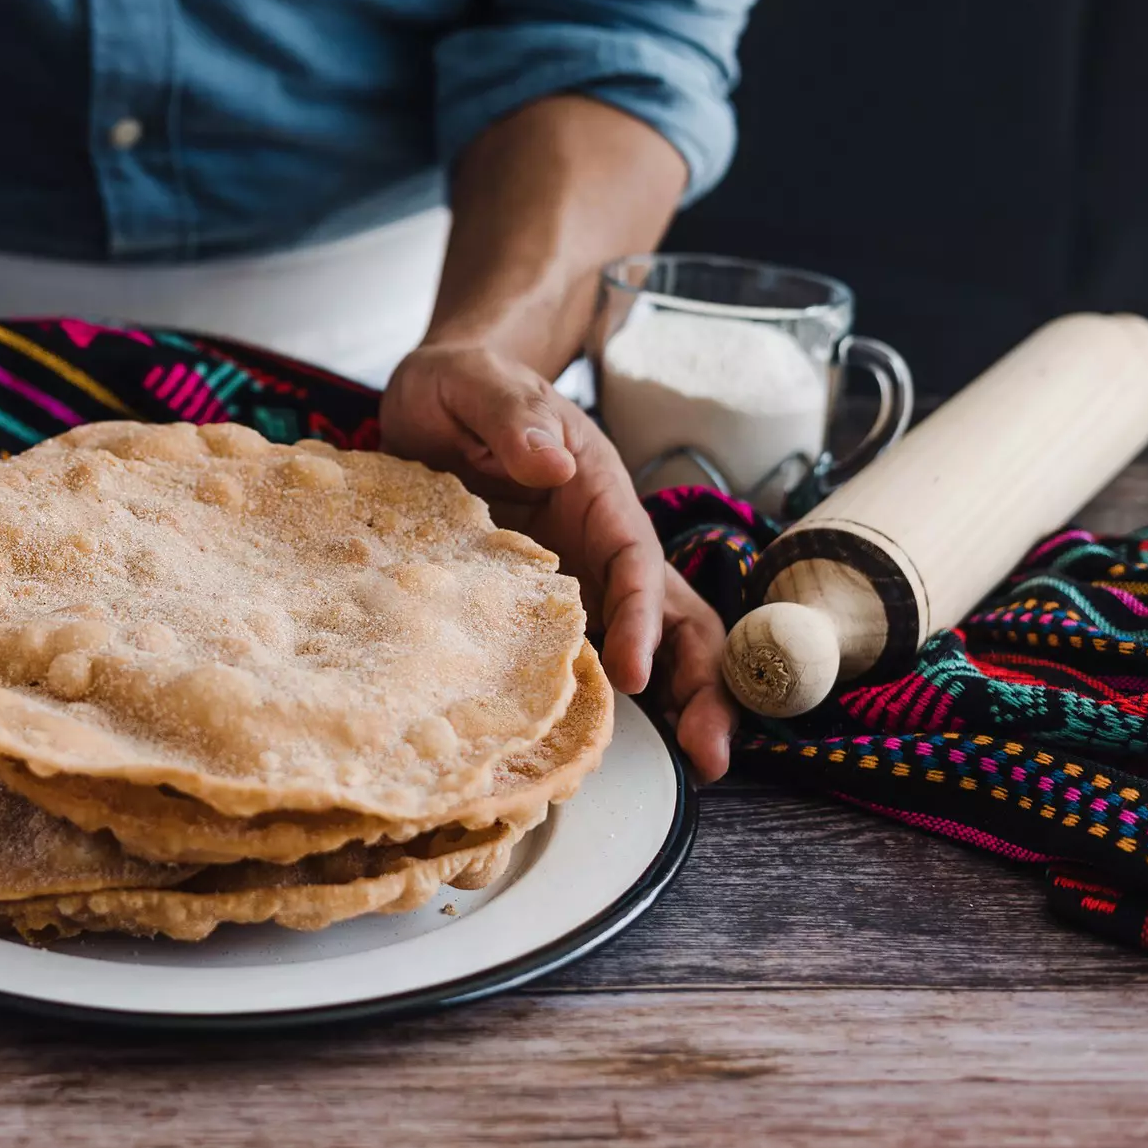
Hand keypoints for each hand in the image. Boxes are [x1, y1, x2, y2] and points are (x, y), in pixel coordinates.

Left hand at [380, 338, 737, 779]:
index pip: (634, 560)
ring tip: (698, 764)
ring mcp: (579, 574)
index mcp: (596, 491)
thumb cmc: (463, 386)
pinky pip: (582, 651)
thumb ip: (511, 413)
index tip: (636, 672)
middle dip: (702, 680)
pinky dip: (602, 698)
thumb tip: (550, 464)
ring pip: (648, 641)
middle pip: (672, 613)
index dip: (641, 617)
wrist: (437, 398)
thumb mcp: (475, 383)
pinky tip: (596, 746)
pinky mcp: (541, 601)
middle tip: (710, 753)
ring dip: (680, 698)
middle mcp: (601, 540)